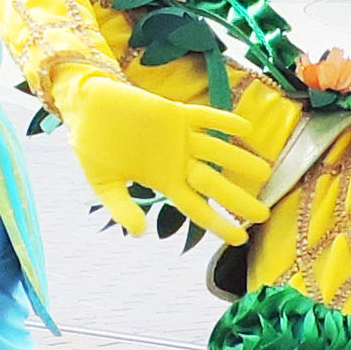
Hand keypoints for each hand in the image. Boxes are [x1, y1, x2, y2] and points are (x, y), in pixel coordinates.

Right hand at [58, 76, 265, 239]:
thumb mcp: (104, 184)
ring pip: (217, 150)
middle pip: (214, 183)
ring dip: (240, 160)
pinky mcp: (175, 112)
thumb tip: (140, 233)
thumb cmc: (93, 148)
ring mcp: (179, 136)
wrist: (86, 110)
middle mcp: (178, 161)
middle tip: (264, 214)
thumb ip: (121, 208)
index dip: (218, 222)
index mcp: (164, 181)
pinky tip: (245, 129)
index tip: (239, 238)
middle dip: (238, 198)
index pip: (196, 207)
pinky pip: (205, 117)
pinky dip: (223, 120)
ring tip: (264, 171)